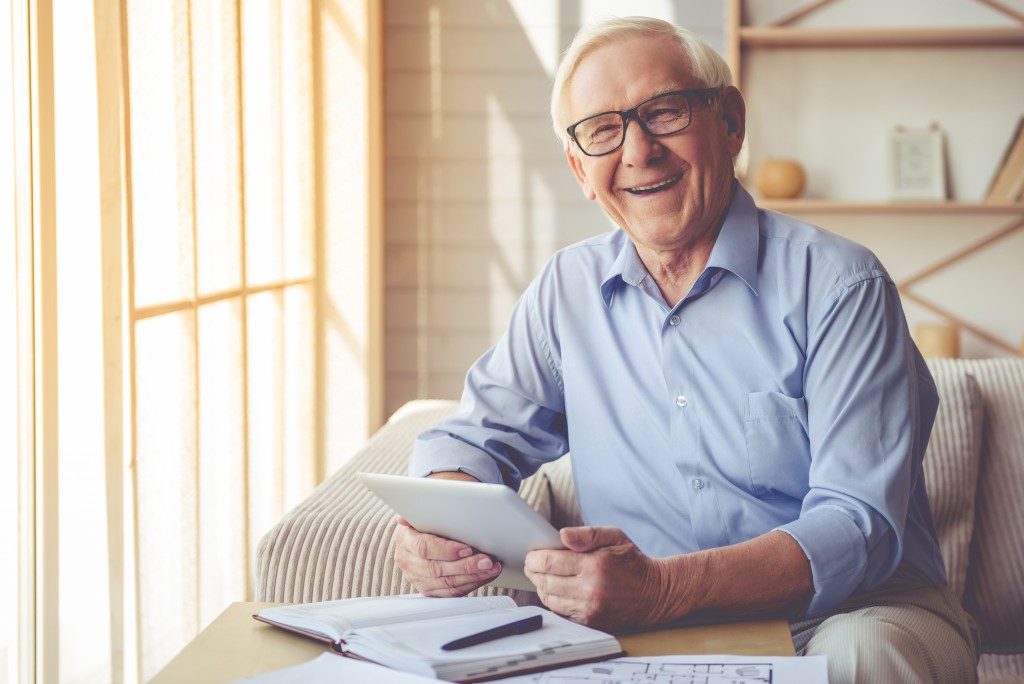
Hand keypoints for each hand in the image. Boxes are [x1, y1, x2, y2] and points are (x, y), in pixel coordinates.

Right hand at [392, 517, 502, 596]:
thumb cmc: (429, 517)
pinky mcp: (429, 589)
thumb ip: (427, 509)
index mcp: (405, 539)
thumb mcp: (425, 509)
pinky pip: (451, 593)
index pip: (424, 548)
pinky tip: (484, 576)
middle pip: (437, 569)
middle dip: (466, 566)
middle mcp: (408, 561)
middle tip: (487, 561)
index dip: (447, 550)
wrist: (423, 529)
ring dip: (473, 576)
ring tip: (491, 568)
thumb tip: (422, 505)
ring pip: (446, 584)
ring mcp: (417, 578)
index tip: (467, 548)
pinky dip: (471, 584)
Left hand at [524, 526, 679, 629]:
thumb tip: (561, 535)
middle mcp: (590, 591)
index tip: (532, 554)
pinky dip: (554, 600)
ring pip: (550, 599)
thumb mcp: (614, 536)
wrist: (655, 594)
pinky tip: (556, 589)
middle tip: (533, 564)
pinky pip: (561, 611)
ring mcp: (589, 609)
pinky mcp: (590, 622)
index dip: (535, 558)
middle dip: (534, 571)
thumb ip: (586, 534)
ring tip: (543, 575)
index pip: (550, 563)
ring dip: (542, 586)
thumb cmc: (632, 561)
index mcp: (594, 566)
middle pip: (545, 582)